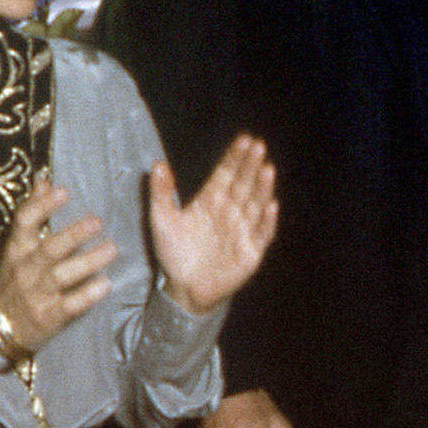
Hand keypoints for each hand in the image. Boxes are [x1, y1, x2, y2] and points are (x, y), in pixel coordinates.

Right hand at [0, 179, 112, 357]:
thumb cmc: (15, 279)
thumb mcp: (17, 247)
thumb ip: (32, 214)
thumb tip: (45, 182)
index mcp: (17, 249)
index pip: (24, 222)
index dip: (42, 206)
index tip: (63, 191)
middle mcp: (25, 269)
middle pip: (49, 249)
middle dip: (73, 234)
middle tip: (98, 221)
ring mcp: (37, 294)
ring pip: (62, 275)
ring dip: (88, 261)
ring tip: (112, 248)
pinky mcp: (49, 316)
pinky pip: (70, 304)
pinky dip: (87, 295)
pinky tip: (105, 284)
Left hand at [147, 135, 277, 312]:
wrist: (183, 288)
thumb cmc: (173, 252)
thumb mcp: (161, 219)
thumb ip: (160, 192)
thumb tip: (156, 164)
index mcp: (211, 199)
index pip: (226, 173)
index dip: (234, 157)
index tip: (244, 140)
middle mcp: (230, 211)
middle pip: (243, 183)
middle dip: (251, 165)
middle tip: (258, 146)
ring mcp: (242, 230)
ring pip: (255, 204)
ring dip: (262, 187)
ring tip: (267, 169)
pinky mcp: (251, 251)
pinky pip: (262, 233)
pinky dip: (267, 221)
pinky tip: (271, 206)